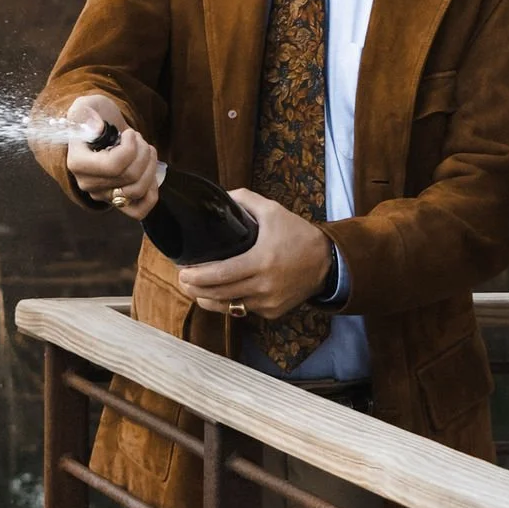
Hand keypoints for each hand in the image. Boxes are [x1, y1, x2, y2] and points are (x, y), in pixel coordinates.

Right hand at [65, 95, 160, 211]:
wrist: (101, 129)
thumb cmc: (94, 116)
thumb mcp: (88, 105)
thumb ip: (87, 112)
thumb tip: (98, 127)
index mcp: (77, 162)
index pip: (113, 166)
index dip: (131, 148)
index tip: (130, 133)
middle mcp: (88, 184)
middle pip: (130, 177)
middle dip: (143, 153)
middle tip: (139, 139)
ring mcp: (103, 195)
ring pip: (137, 191)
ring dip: (150, 167)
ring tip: (145, 151)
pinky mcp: (116, 201)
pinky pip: (138, 211)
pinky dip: (151, 193)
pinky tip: (149, 173)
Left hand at [176, 189, 334, 318]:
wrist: (326, 262)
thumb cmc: (298, 235)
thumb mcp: (273, 211)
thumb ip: (244, 199)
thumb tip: (221, 195)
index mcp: (261, 261)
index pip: (220, 275)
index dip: (197, 277)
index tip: (182, 272)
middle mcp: (263, 286)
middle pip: (218, 295)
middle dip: (195, 290)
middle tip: (182, 280)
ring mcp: (268, 302)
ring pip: (228, 308)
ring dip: (208, 299)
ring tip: (196, 289)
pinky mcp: (272, 312)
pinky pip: (244, 310)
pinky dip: (230, 302)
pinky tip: (223, 293)